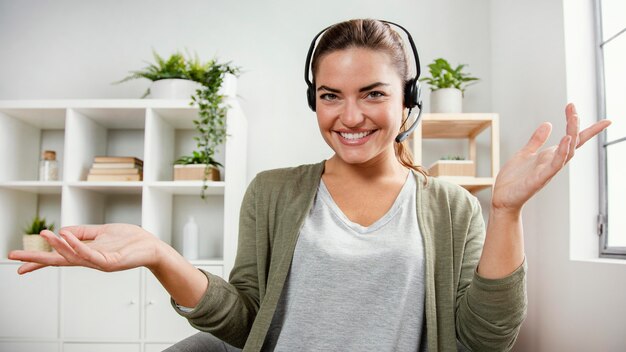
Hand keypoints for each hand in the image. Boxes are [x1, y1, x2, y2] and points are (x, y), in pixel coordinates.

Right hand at [8, 224, 162, 274]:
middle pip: (58, 260)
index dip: (38, 259)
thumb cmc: (130, 240)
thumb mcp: (102, 232)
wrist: (152, 247)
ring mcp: (99, 262)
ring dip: (57, 245)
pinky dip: (76, 246)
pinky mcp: (110, 261)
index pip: (58, 257)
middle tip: (14, 256)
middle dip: (36, 259)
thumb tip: (62, 231)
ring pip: (73, 256)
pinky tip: (65, 236)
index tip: (18, 262)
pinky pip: (89, 253)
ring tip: (44, 235)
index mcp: (86, 253)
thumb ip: (83, 232)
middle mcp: (89, 260)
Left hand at [492, 103, 610, 212]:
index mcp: (550, 156)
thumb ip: (537, 140)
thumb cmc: (514, 180)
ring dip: (571, 135)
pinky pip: (554, 165)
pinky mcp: (539, 179)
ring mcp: (548, 171)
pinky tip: (565, 140)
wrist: (503, 198)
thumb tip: (548, 123)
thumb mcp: (525, 154)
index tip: (605, 120)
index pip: (573, 140)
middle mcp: (552, 163)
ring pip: (567, 152)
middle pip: (572, 142)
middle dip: (575, 125)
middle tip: (574, 109)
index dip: (588, 130)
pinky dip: (561, 153)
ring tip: (574, 118)